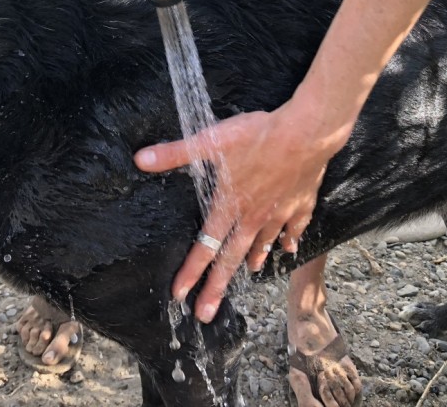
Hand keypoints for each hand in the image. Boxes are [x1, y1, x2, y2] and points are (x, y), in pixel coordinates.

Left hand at [134, 98, 350, 323]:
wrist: (306, 133)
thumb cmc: (257, 135)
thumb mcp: (210, 141)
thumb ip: (175, 153)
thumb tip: (140, 159)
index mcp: (229, 206)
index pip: (204, 246)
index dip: (190, 272)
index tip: (180, 295)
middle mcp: (253, 217)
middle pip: (231, 258)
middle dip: (217, 287)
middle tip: (206, 314)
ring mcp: (279, 213)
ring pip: (263, 244)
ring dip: (254, 259)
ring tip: (250, 273)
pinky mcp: (300, 204)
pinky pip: (295, 228)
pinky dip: (290, 240)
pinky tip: (290, 248)